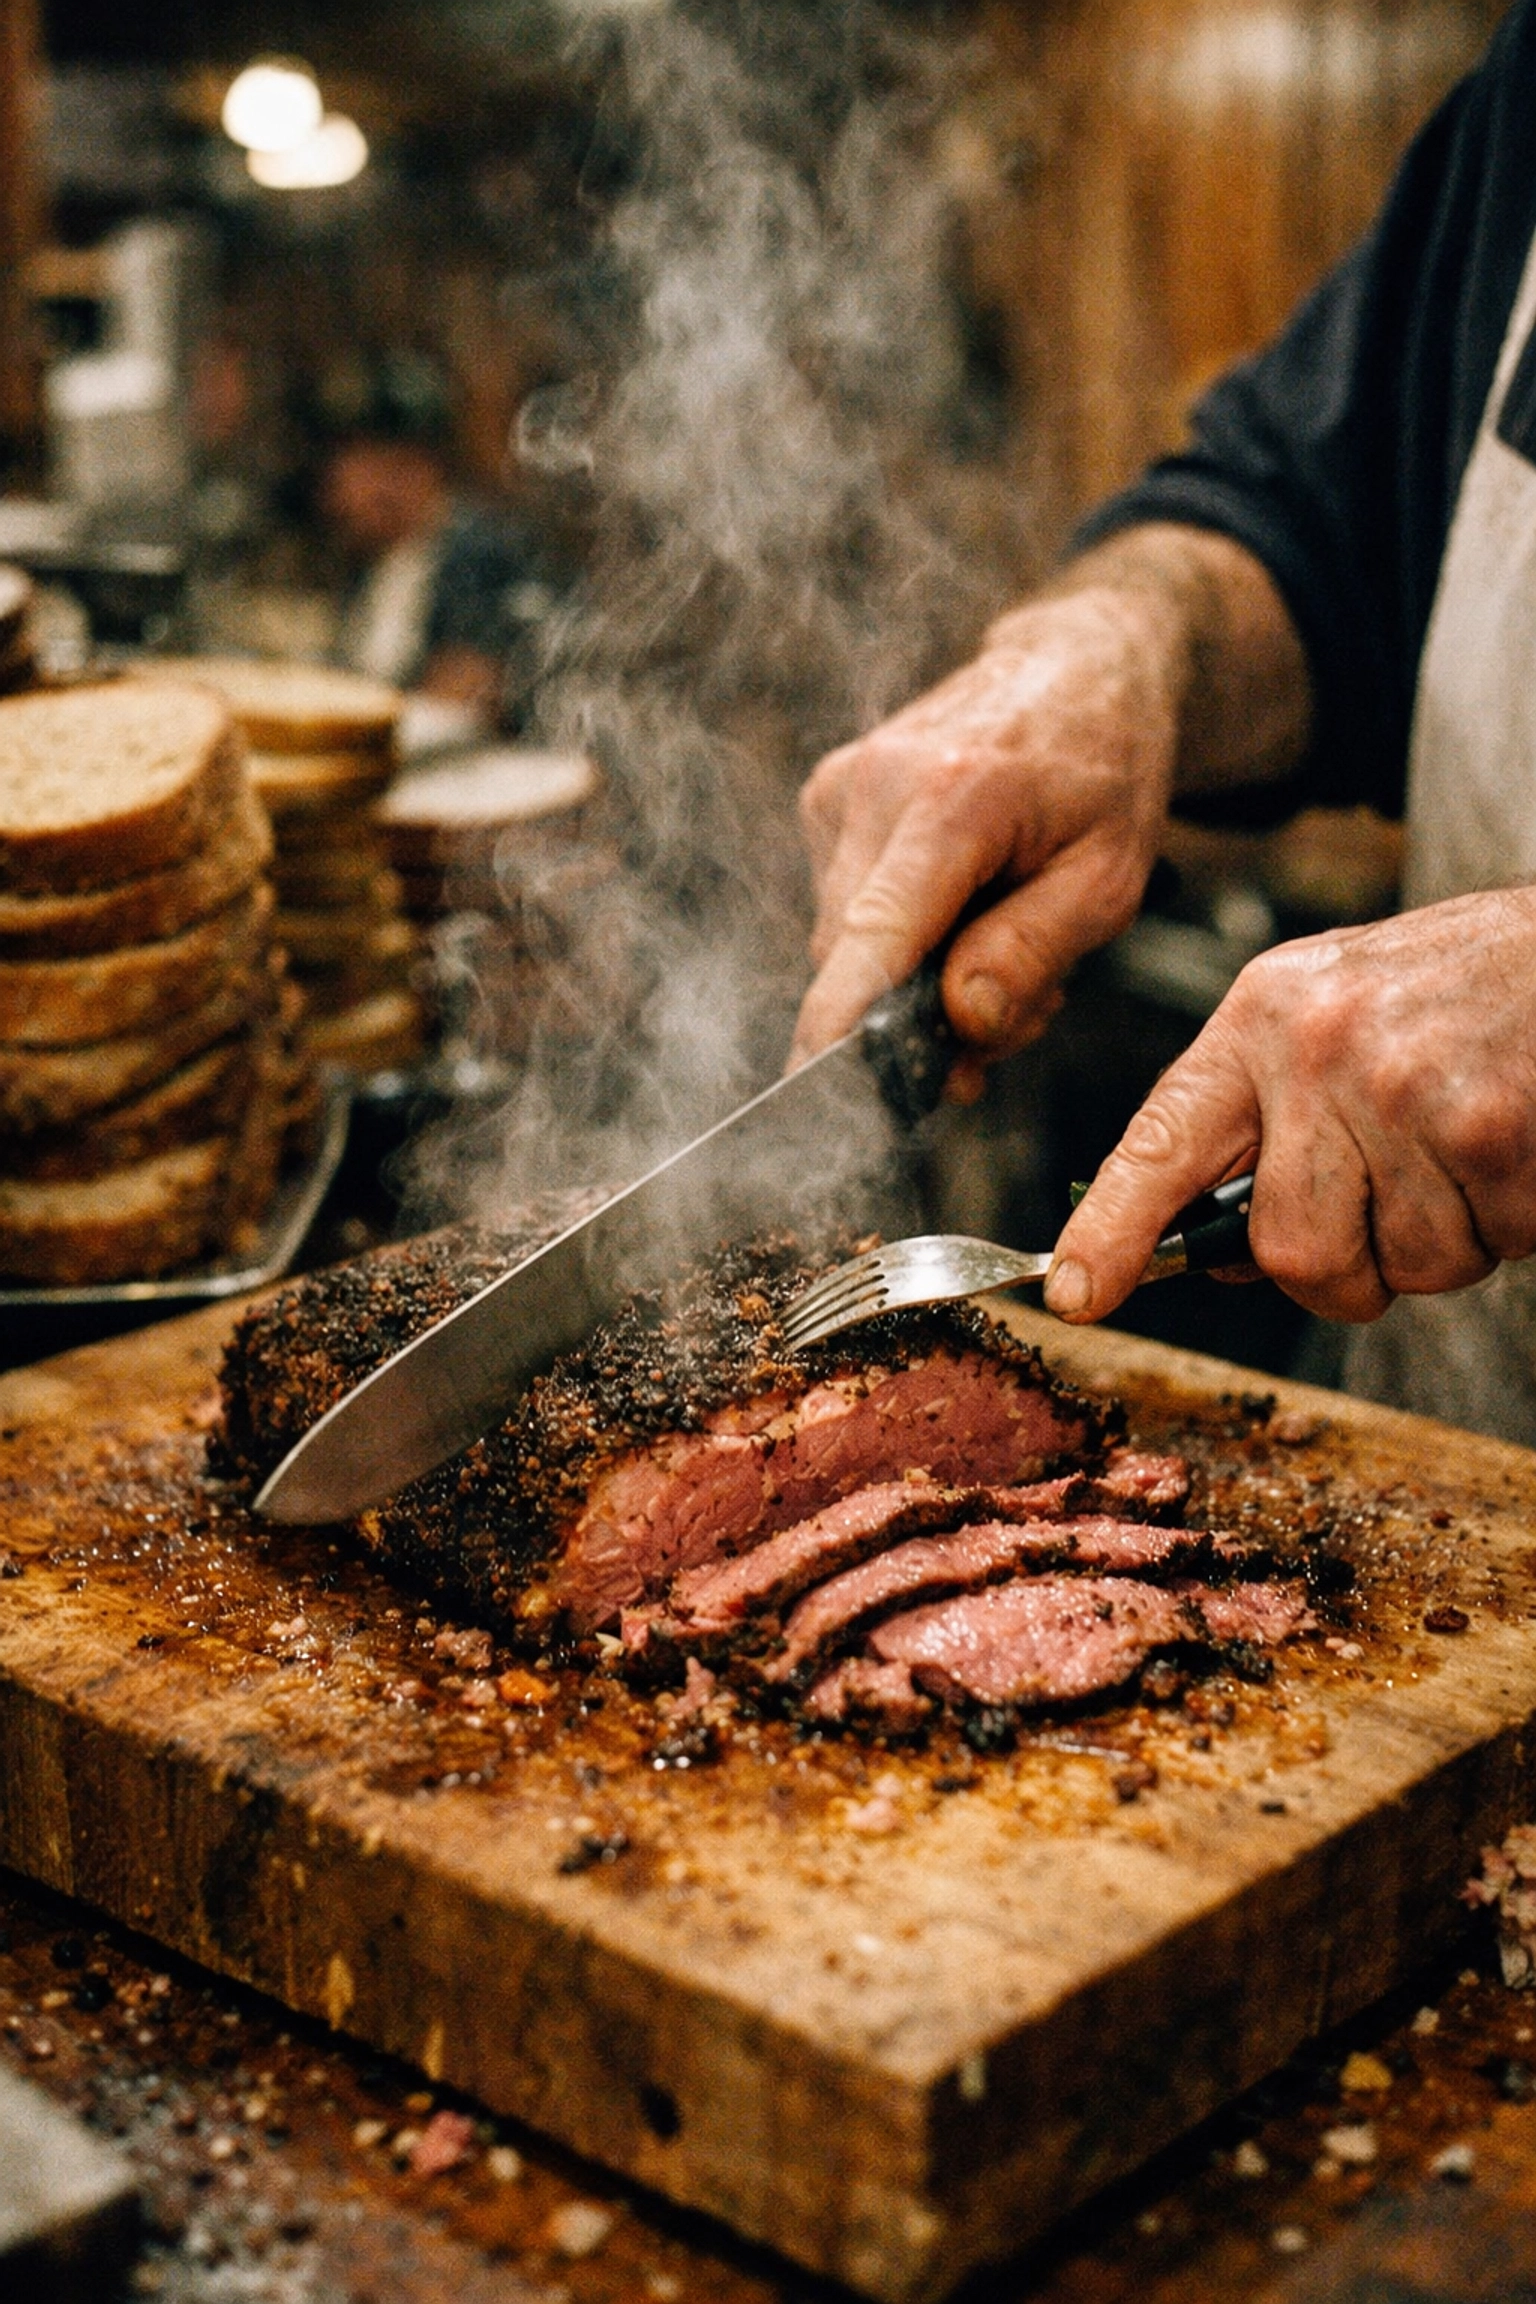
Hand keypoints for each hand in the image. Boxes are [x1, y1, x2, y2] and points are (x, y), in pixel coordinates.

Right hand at [789, 584, 1183, 1093]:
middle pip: (855, 956)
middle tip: (1010, 1020)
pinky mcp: (827, 798)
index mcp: (953, 797)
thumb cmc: (1106, 768)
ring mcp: (841, 786)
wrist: (1080, 669)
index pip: (874, 933)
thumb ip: (1032, 954)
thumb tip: (962, 1020)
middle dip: (916, 1015)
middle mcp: (877, 783)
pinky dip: (898, 936)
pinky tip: (961, 911)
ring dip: (913, 977)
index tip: (822, 1088)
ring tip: (1001, 944)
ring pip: (845, 941)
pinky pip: (844, 908)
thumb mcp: (1109, 879)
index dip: (841, 1022)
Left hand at [1045, 887, 1535, 1324]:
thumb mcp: (1332, 1016)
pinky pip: (1484, 1250)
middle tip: (1399, 1204)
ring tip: (1468, 1147)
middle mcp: (1317, 1050)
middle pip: (1291, 1250)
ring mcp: (1402, 1089)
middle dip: (1350, 1267)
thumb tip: (1218, 1247)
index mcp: (1261, 1020)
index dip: (1110, 1230)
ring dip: (1447, 1240)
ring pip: (1400, 1266)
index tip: (1075, 1294)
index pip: (1159, 1141)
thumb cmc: (1459, 988)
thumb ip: (1264, 1120)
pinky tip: (1514, 1147)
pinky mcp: (1487, 1131)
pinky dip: (1510, 1224)